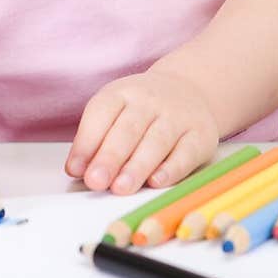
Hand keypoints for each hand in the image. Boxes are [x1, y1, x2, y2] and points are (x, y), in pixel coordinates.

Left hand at [64, 65, 219, 194]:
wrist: (189, 89)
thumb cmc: (142, 110)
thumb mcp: (115, 112)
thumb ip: (95, 139)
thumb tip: (77, 170)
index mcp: (122, 92)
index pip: (101, 113)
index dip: (86, 142)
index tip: (76, 169)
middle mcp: (150, 100)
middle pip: (128, 129)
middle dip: (110, 157)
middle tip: (96, 181)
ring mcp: (178, 116)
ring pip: (156, 142)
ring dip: (137, 166)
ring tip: (121, 188)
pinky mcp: (201, 134)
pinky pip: (186, 153)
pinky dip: (171, 169)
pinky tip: (156, 182)